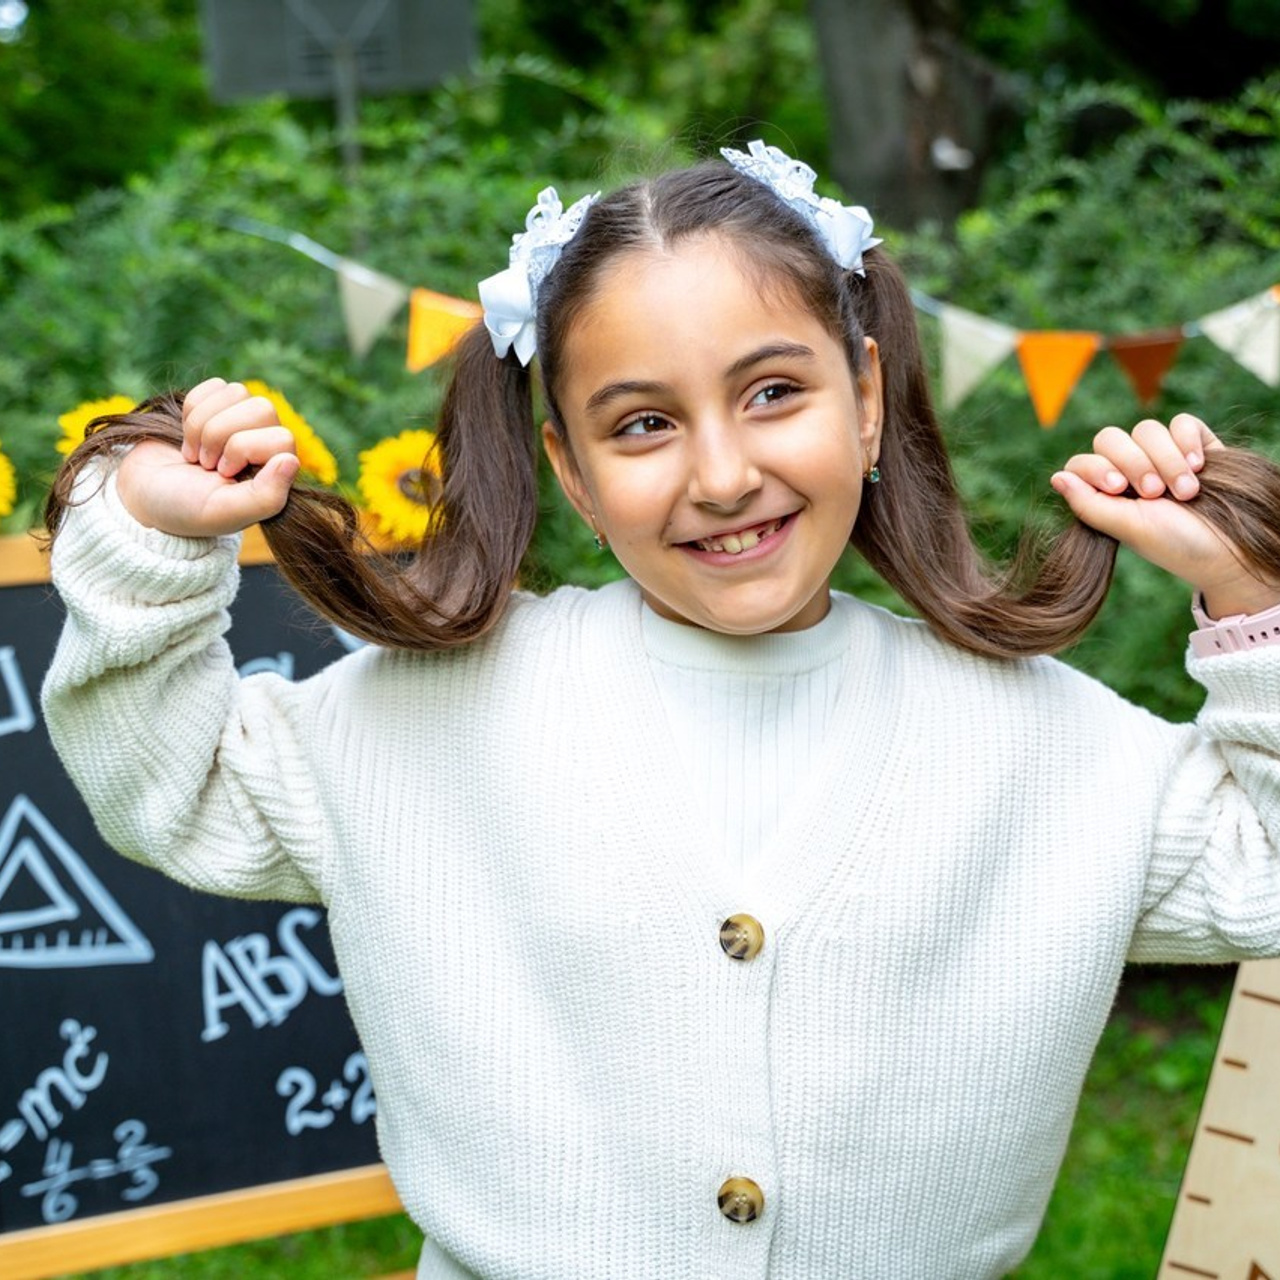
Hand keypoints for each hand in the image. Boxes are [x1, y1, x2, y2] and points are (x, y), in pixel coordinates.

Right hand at [115, 378, 300, 536]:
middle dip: (220, 433)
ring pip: (238, 392)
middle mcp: (265, 445)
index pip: (282, 439)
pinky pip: (216, 386)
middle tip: (205, 463)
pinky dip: (192, 408)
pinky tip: (187, 436)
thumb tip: (291, 461)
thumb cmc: (184, 509)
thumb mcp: (223, 512)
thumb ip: (265, 497)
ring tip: (194, 454)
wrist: (141, 493)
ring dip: (202, 423)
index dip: (244, 449)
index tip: (221, 473)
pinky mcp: (218, 406)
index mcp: (276, 475)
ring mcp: (242, 423)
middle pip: (261, 409)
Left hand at [1051, 413, 1279, 618]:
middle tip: (1155, 493)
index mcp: (1106, 492)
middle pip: (1110, 438)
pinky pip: (1181, 422)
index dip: (1097, 468)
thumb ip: (1089, 504)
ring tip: (1186, 492)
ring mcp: (1161, 455)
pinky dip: (1188, 441)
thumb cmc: (1175, 544)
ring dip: (1166, 461)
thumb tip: (1056, 477)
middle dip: (1133, 463)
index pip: (1082, 462)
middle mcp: (1130, 470)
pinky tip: (1199, 466)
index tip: (1119, 488)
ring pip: (1146, 429)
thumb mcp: (1127, 528)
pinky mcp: (1194, 444)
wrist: (1228, 549)